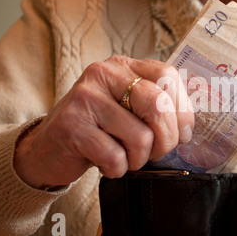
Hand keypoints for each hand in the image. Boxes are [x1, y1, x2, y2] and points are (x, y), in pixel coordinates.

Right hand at [14, 55, 193, 187]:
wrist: (49, 148)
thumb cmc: (100, 130)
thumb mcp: (129, 109)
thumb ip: (157, 106)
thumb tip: (188, 127)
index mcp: (123, 66)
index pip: (168, 76)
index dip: (182, 110)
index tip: (181, 133)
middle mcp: (104, 74)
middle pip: (158, 105)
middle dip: (166, 140)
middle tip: (155, 152)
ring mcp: (86, 98)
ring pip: (140, 137)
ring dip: (139, 159)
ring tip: (124, 157)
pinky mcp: (72, 126)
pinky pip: (116, 157)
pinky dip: (117, 169)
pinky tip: (105, 163)